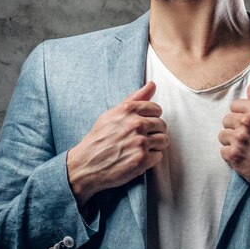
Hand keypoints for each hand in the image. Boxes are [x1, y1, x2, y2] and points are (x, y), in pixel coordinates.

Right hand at [67, 81, 168, 206]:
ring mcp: (140, 142)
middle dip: (154, 132)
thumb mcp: (112, 114)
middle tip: (140, 139)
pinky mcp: (142, 159)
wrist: (86, 164)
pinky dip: (151, 159)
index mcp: (129, 110)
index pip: (157, 109)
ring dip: (155, 146)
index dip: (151, 118)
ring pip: (163, 140)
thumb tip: (152, 84)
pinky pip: (158, 156)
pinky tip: (138, 158)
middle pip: (162, 125)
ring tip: (140, 149)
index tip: (142, 125)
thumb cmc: (99, 138)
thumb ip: (134, 99)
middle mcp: (136, 124)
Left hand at [218, 84, 249, 208]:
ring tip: (246, 149)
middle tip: (248, 139)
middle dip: (235, 128)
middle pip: (226, 119)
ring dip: (231, 142)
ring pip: (223, 135)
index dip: (240, 115)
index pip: (234, 105)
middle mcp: (246, 121)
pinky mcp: (233, 154)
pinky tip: (244, 158)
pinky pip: (223, 151)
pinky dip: (232, 156)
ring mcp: (239, 138)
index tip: (248, 124)